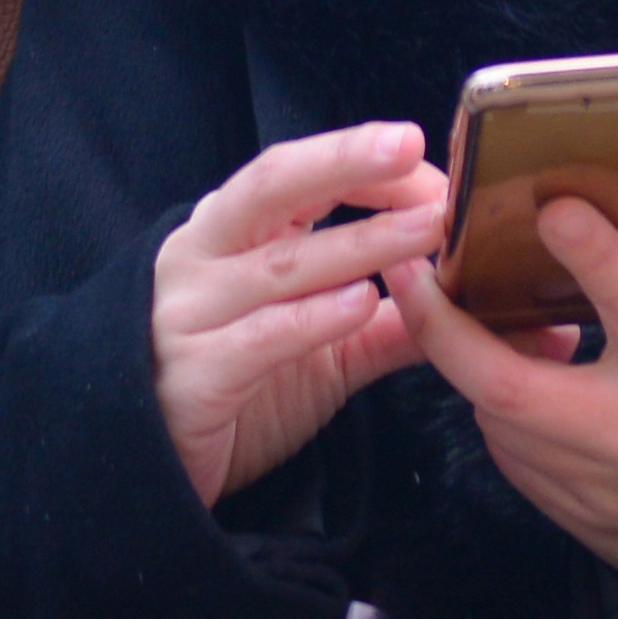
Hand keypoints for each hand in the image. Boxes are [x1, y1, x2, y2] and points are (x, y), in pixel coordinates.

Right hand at [151, 122, 443, 510]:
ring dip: (359, 246)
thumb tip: (465, 300)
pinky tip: (362, 303)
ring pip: (279, 265)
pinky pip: (258, 338)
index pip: (292, 175)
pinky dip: (311, 320)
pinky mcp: (193, 375)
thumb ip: (388, 323)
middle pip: (271, 188)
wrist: (152, 474)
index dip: (353, 158)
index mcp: (229, 235)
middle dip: (341, 162)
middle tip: (406, 144)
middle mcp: (203, 258)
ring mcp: (190, 313)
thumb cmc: (239, 392)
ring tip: (423, 232)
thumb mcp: (324, 351)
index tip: (414, 146)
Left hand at [390, 190, 617, 604]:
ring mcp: (590, 482)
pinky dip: (495, 406)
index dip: (592, 251)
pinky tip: (506, 367)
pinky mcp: (570, 513)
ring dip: (468, 362)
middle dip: (442, 325)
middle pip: (507, 382)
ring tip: (459, 304)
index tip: (553, 205)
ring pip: (495, 418)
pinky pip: (510, 453)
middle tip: (405, 268)